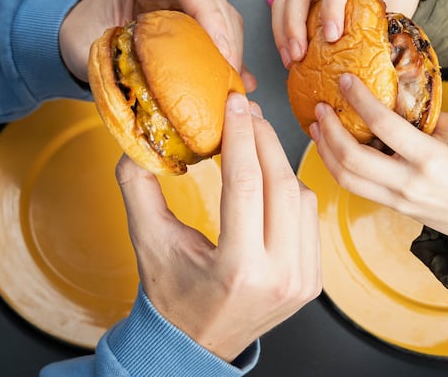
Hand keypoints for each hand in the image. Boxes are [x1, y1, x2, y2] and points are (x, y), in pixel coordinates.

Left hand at [59, 0, 256, 90]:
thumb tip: (158, 98)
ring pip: (225, 17)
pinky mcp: (196, 9)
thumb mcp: (95, 46)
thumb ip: (126, 66)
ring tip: (230, 86)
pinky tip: (235, 81)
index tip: (223, 55)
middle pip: (215, 3)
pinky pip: (222, 29)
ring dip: (232, 52)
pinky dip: (228, 55)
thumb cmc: (84, 32)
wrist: (80, 29)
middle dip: (228, 43)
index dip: (212, 20)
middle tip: (229, 82)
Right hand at [115, 93, 320, 361]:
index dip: (240, 135)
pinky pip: (308, 218)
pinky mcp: (312, 280)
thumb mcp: (148, 242)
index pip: (246, 183)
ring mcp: (302, 280)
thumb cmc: (171, 295)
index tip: (235, 102)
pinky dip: (290, 189)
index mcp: (238, 268)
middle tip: (246, 110)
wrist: (196, 345)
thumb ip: (138, 189)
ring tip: (254, 138)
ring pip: (301, 197)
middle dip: (263, 139)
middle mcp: (279, 275)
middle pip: (280, 185)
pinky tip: (270, 173)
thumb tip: (134, 141)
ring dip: (278, 162)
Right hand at [271, 0, 428, 67]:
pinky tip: (291, 52)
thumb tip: (368, 65)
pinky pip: (288, 3)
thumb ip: (384, 27)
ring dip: (283, 30)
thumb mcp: (402, 4)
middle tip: (298, 57)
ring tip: (290, 60)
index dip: (331, 9)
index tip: (331, 38)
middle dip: (294, 25)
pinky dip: (285, 29)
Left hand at [309, 73, 447, 256]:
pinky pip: (356, 187)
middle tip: (320, 107)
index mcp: (430, 158)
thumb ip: (426, 115)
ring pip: (346, 179)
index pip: (383, 124)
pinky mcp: (394, 208)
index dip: (359, 99)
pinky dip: (339, 167)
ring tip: (317, 127)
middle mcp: (408, 182)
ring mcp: (398, 199)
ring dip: (325, 151)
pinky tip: (333, 149)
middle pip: (351, 158)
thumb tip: (393, 98)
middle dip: (329, 130)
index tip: (345, 80)